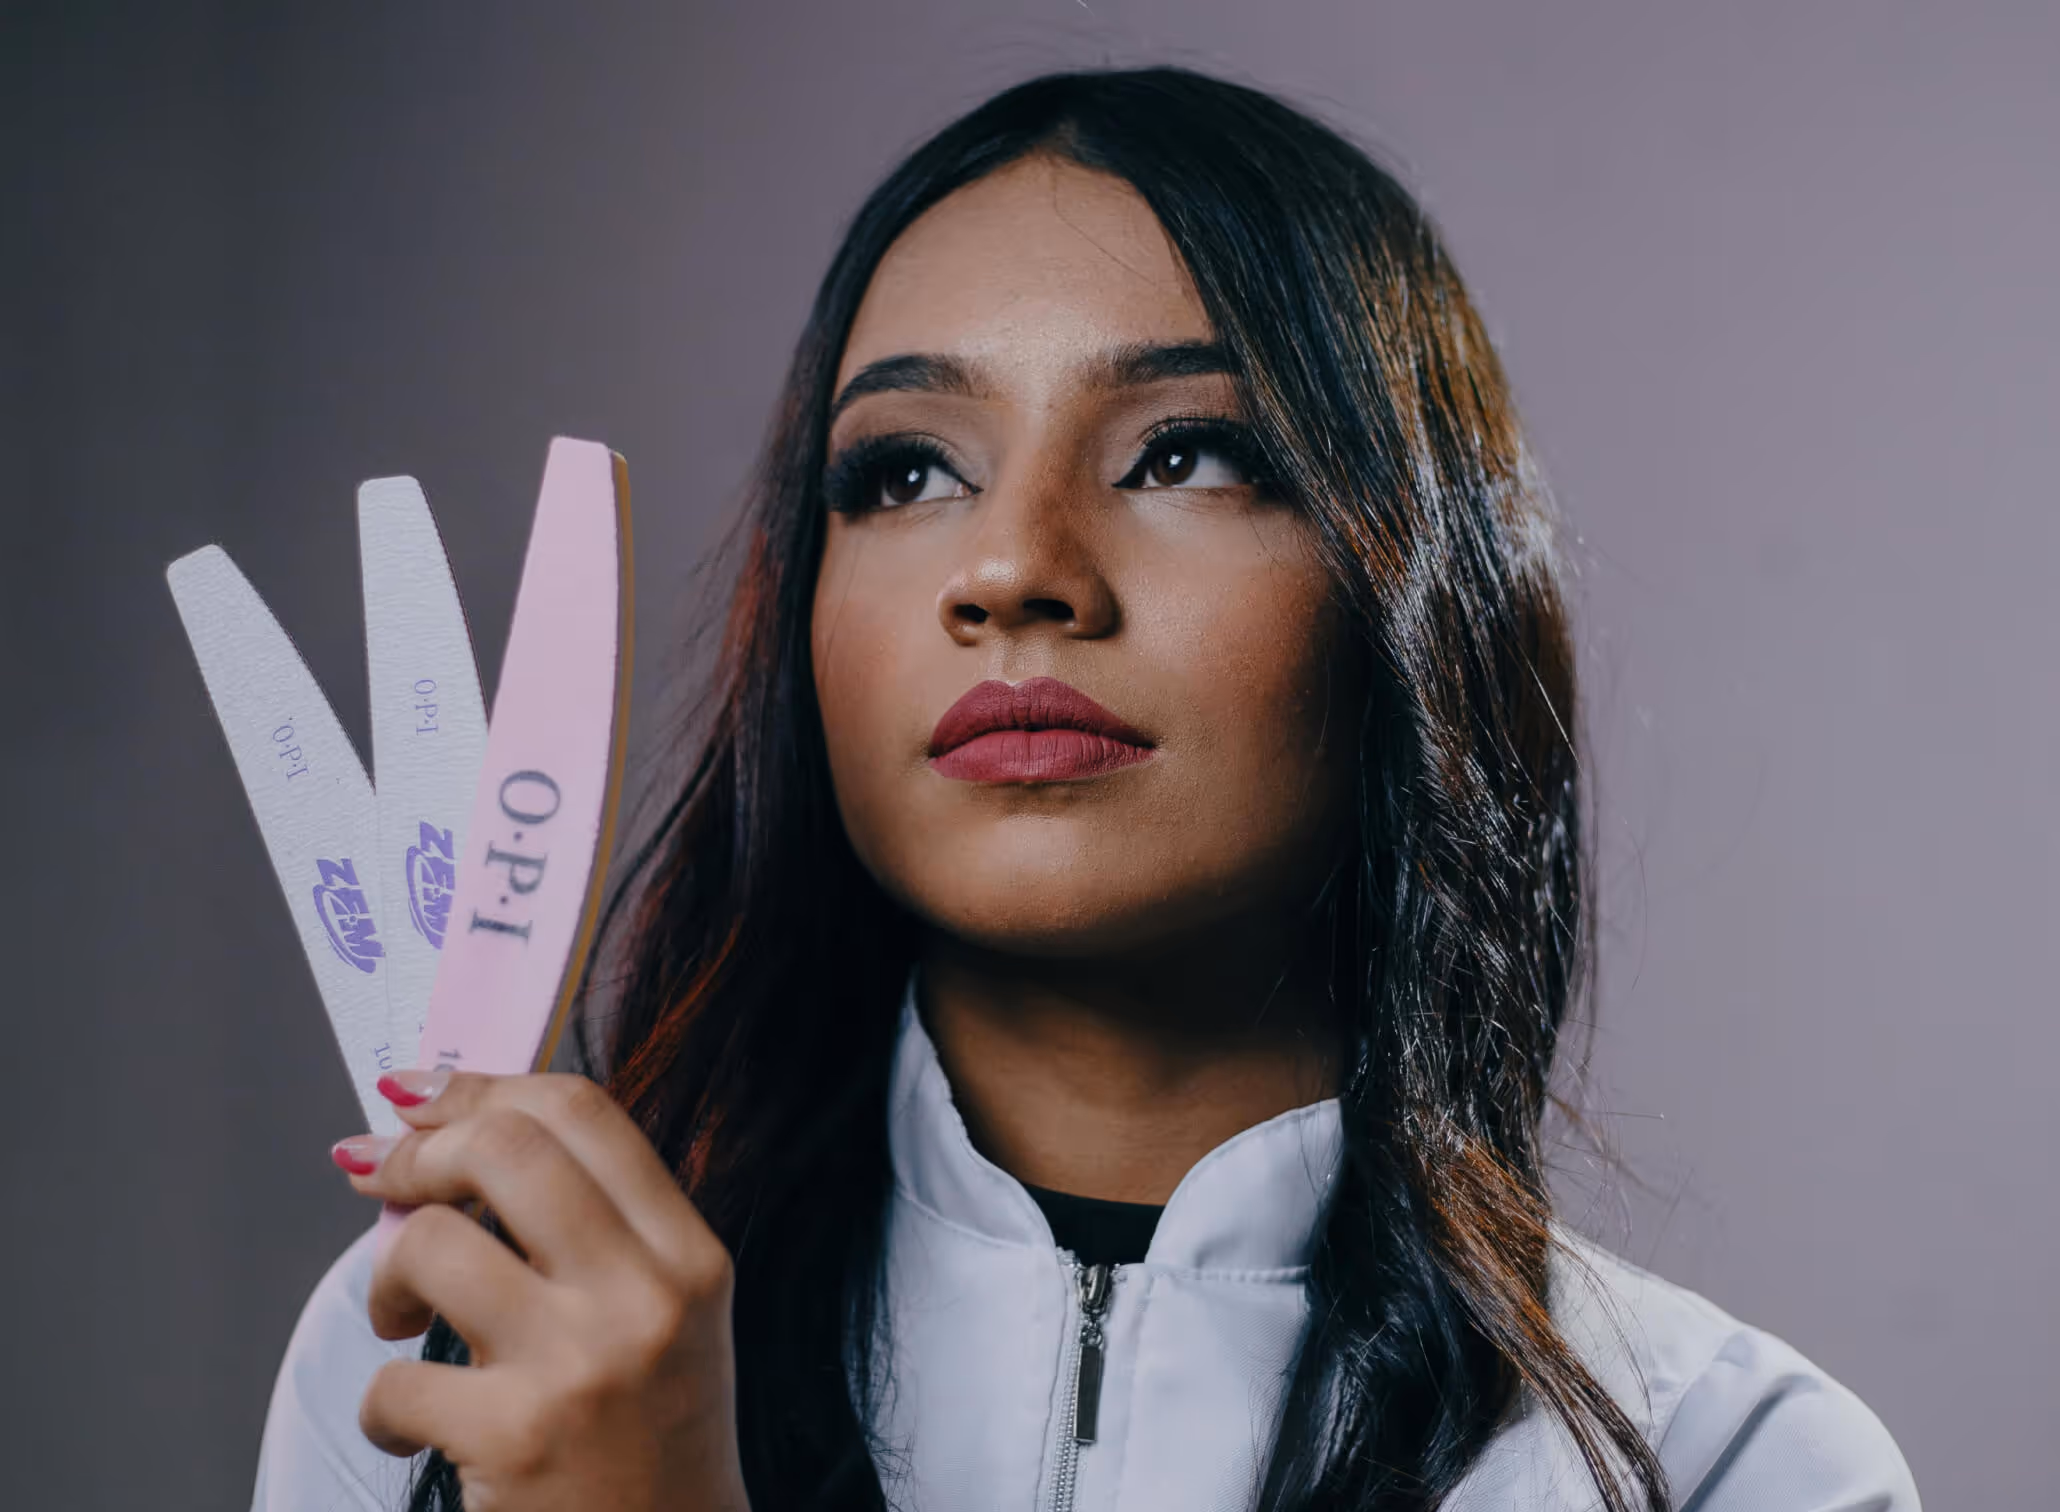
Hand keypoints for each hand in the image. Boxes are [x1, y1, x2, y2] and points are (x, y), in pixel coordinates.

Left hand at [331, 1070, 749, 1511]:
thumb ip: (586, 1227)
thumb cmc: (650, 1441)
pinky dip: (381, 1411)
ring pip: (432, 1244)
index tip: (424, 1104)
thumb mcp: (661, 1314)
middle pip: (508, 1147)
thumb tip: (445, 1133)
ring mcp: (582, 1364)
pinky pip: (394, 1383)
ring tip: (401, 1319)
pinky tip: (413, 1431)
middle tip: (390, 1186)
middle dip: (422, 1154)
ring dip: (386, 1278)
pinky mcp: (516, 1437)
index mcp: (688, 1256)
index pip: (583, 1112)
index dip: (484, 1088)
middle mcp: (645, 1296)